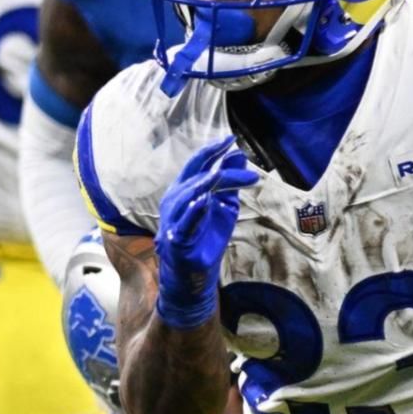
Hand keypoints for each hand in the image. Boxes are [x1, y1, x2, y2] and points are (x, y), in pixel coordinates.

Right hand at [155, 136, 258, 328]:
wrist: (196, 273)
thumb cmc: (207, 237)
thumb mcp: (224, 206)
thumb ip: (230, 182)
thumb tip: (238, 155)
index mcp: (185, 190)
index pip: (197, 164)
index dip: (212, 151)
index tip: (231, 139)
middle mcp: (175, 200)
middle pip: (195, 176)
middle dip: (214, 163)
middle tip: (237, 155)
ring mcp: (174, 220)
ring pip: (186, 196)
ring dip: (204, 184)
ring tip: (220, 174)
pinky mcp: (177, 240)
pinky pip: (184, 224)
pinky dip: (193, 212)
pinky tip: (204, 202)